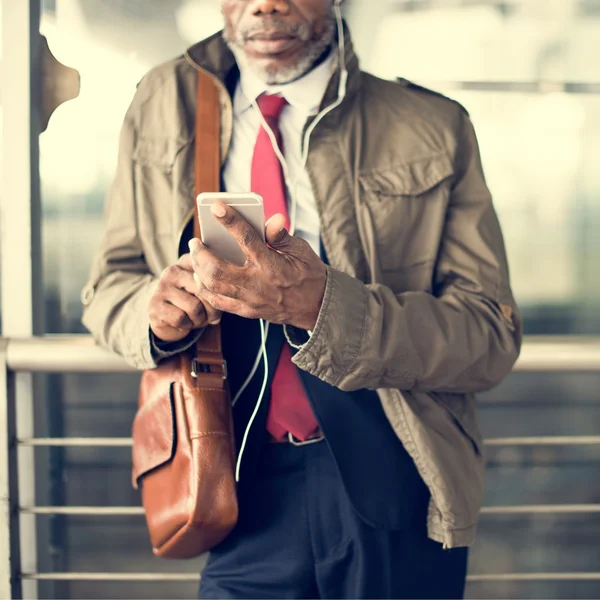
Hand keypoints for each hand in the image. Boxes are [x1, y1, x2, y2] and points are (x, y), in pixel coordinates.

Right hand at [148, 254, 222, 342]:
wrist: (167, 318)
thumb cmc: (194, 301)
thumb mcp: (207, 290)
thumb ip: (217, 287)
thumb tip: (226, 300)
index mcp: (189, 261)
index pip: (212, 274)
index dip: (221, 294)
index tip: (222, 301)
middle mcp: (173, 270)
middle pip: (205, 291)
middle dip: (213, 310)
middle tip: (211, 317)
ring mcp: (161, 286)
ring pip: (194, 307)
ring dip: (200, 320)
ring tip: (197, 319)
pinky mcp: (154, 304)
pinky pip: (180, 318)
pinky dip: (187, 325)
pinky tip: (184, 323)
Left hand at [189, 202, 326, 330]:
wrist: (316, 307)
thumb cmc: (309, 274)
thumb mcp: (301, 251)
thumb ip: (281, 236)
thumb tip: (271, 219)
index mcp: (273, 265)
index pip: (247, 239)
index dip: (230, 220)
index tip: (215, 206)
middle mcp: (258, 284)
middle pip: (217, 269)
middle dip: (200, 253)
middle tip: (195, 242)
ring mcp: (251, 301)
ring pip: (212, 287)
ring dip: (198, 270)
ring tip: (196, 257)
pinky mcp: (247, 312)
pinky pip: (218, 303)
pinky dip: (205, 289)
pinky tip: (202, 278)